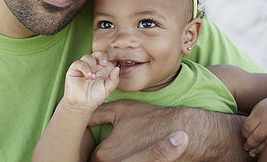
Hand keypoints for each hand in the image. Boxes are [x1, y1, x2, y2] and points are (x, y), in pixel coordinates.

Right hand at [63, 51, 118, 112]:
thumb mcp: (107, 89)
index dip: (109, 59)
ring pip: (88, 57)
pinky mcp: (75, 68)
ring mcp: (84, 66)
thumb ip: (114, 80)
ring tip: (92, 77)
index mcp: (103, 69)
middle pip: (98, 53)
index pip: (107, 58)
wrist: (82, 104)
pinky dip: (85, 67)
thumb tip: (117, 68)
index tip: (110, 65)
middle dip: (102, 56)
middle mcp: (94, 66)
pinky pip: (79, 62)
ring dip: (92, 65)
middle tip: (104, 64)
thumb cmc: (95, 97)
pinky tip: (88, 76)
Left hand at [89, 100, 249, 161]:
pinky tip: (129, 152)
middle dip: (100, 156)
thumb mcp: (120, 110)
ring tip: (122, 147)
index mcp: (105, 155)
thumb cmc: (150, 119)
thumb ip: (96, 113)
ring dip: (112, 158)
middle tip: (113, 144)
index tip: (95, 142)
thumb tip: (82, 116)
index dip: (91, 148)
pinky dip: (125, 159)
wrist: (184, 130)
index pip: (90, 157)